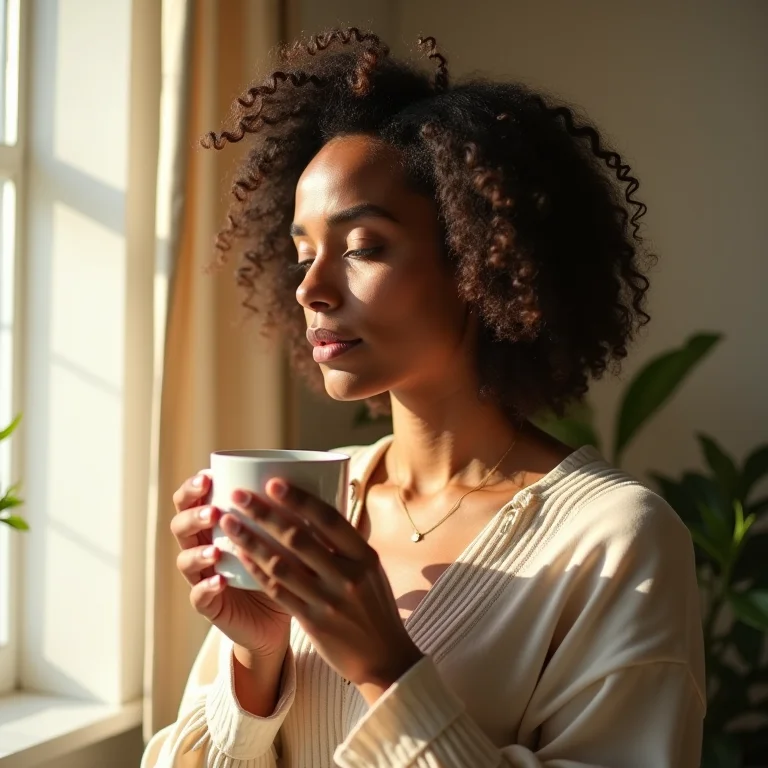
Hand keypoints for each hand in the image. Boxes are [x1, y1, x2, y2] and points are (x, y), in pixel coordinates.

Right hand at [171, 473, 291, 656]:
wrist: (278, 617)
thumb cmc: (282, 566)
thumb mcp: (284, 535)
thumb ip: (287, 509)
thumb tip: (318, 474)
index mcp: (216, 524)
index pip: (191, 499)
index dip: (193, 487)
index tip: (208, 476)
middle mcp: (203, 546)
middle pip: (180, 525)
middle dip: (192, 515)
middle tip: (214, 512)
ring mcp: (202, 577)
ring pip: (185, 560)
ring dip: (198, 552)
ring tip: (216, 550)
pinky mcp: (209, 605)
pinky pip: (199, 596)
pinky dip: (208, 587)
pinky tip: (221, 581)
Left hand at [219, 480, 422, 699]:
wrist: (385, 658)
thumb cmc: (375, 606)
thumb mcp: (371, 569)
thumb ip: (346, 543)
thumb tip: (317, 509)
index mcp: (364, 556)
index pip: (328, 519)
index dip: (298, 498)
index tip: (272, 482)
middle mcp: (347, 575)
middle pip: (298, 537)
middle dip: (264, 513)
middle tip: (238, 496)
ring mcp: (328, 600)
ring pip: (280, 564)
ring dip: (250, 540)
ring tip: (229, 522)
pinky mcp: (312, 621)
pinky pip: (278, 591)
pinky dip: (256, 571)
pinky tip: (240, 555)